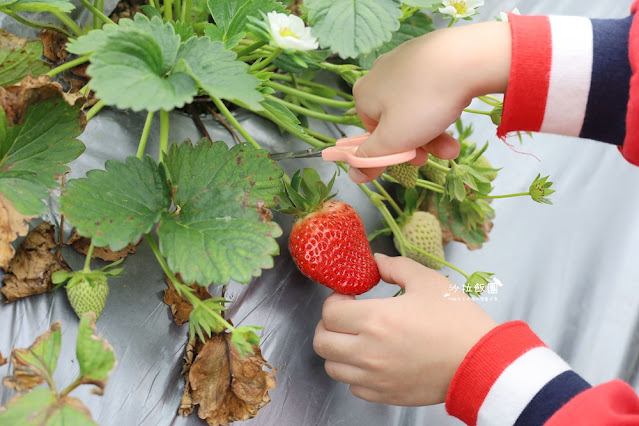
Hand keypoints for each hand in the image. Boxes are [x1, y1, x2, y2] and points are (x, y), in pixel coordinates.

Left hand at [313, 254, 497, 405]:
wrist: (482, 362)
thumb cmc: (457, 321)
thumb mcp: (428, 281)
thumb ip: (395, 266)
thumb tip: (375, 261)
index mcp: (376, 319)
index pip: (329, 312)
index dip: (334, 300)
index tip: (348, 297)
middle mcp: (369, 351)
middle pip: (321, 341)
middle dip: (328, 325)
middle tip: (345, 317)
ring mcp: (375, 377)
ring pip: (332, 367)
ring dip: (338, 350)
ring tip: (356, 339)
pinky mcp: (385, 395)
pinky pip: (353, 386)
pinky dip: (355, 373)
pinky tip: (371, 360)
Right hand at [349, 21, 510, 182]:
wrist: (466, 58)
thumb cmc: (423, 101)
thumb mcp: (393, 140)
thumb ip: (370, 159)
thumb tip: (354, 175)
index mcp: (363, 94)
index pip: (371, 132)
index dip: (393, 152)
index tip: (414, 161)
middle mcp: (379, 73)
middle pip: (395, 120)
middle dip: (419, 143)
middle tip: (438, 154)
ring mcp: (404, 60)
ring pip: (415, 106)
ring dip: (435, 130)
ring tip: (454, 145)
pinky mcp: (428, 52)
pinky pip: (430, 86)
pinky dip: (442, 103)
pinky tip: (456, 107)